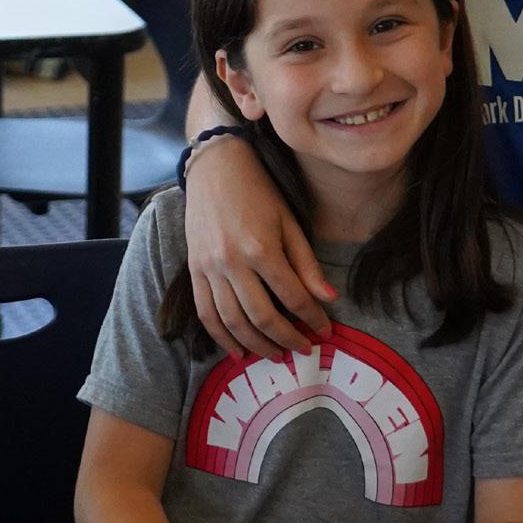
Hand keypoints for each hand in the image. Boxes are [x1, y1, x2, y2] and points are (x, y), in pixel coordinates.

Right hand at [184, 136, 336, 357]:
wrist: (215, 167)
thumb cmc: (259, 191)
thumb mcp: (290, 222)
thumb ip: (307, 263)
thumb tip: (329, 299)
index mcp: (261, 248)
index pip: (292, 297)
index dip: (312, 319)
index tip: (326, 333)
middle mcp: (232, 262)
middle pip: (262, 317)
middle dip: (286, 339)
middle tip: (302, 351)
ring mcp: (208, 268)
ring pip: (232, 321)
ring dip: (256, 345)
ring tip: (275, 356)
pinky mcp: (193, 270)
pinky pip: (205, 313)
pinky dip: (221, 337)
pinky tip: (238, 352)